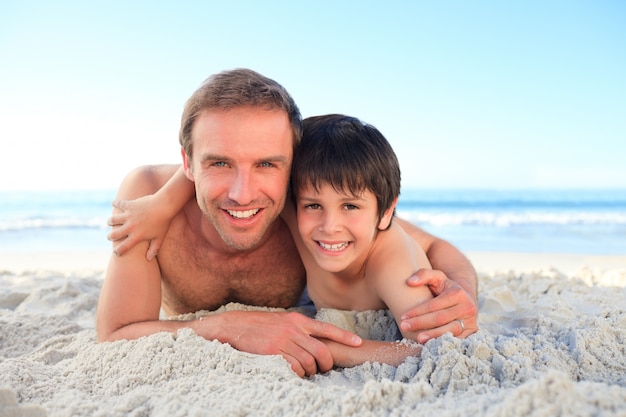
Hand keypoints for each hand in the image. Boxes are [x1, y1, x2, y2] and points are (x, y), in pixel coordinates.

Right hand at [107, 196, 169, 259]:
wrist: (164, 206)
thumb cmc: (163, 222)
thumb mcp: (160, 238)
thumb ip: (154, 249)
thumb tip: (148, 259)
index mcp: (137, 236)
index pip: (123, 248)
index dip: (118, 252)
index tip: (116, 252)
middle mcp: (130, 227)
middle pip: (114, 235)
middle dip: (110, 237)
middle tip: (110, 236)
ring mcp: (129, 216)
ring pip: (113, 220)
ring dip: (110, 221)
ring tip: (111, 222)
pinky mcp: (129, 205)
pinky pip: (118, 204)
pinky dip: (115, 203)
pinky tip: (114, 204)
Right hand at [210, 311, 361, 376]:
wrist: (234, 326)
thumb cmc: (259, 325)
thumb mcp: (282, 320)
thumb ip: (298, 328)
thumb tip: (314, 339)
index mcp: (297, 320)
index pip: (327, 328)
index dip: (344, 336)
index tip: (358, 343)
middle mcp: (294, 329)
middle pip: (322, 350)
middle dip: (327, 364)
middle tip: (324, 370)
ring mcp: (284, 341)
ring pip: (309, 362)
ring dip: (311, 371)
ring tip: (306, 372)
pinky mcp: (273, 352)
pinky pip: (294, 368)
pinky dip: (297, 374)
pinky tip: (294, 373)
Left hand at [399, 269, 477, 343]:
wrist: (465, 297)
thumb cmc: (445, 288)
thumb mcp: (436, 277)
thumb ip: (423, 274)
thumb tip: (410, 282)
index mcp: (458, 293)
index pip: (434, 305)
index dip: (417, 311)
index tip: (403, 316)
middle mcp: (467, 307)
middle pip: (440, 318)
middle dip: (420, 323)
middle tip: (404, 327)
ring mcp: (471, 321)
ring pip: (449, 331)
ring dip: (432, 336)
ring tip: (417, 339)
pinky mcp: (471, 332)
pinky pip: (456, 339)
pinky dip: (443, 342)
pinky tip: (430, 345)